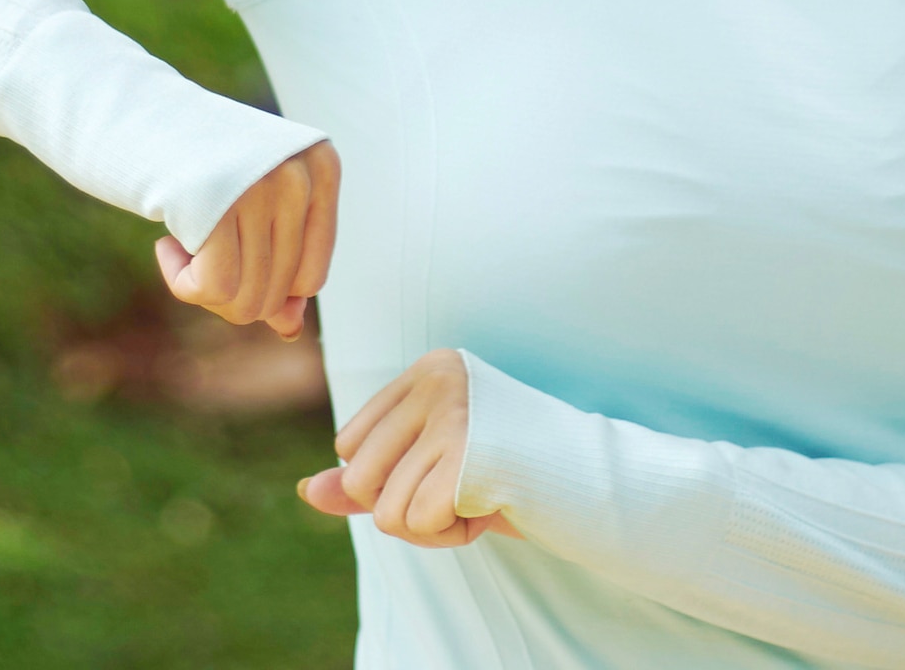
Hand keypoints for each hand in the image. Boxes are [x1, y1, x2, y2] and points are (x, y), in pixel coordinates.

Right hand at [154, 138, 338, 338]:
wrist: (139, 116)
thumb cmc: (205, 168)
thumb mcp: (255, 210)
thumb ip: (279, 268)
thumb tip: (290, 330)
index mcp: (323, 167)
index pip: (311, 278)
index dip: (267, 288)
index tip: (231, 254)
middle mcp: (299, 174)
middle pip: (277, 294)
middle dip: (231, 291)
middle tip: (198, 252)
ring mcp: (261, 187)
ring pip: (247, 299)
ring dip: (204, 291)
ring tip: (183, 245)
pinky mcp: (217, 205)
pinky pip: (212, 290)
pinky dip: (182, 284)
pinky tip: (165, 245)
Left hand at [296, 348, 521, 546]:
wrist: (598, 487)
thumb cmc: (515, 477)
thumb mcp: (434, 471)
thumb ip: (370, 477)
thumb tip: (306, 491)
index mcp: (427, 369)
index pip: (349, 445)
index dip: (393, 478)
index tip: (454, 466)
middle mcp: (437, 380)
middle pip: (358, 478)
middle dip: (407, 507)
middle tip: (468, 488)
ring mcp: (454, 414)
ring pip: (383, 510)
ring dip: (433, 524)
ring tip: (484, 495)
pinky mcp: (469, 455)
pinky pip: (417, 525)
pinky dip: (452, 535)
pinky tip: (494, 506)